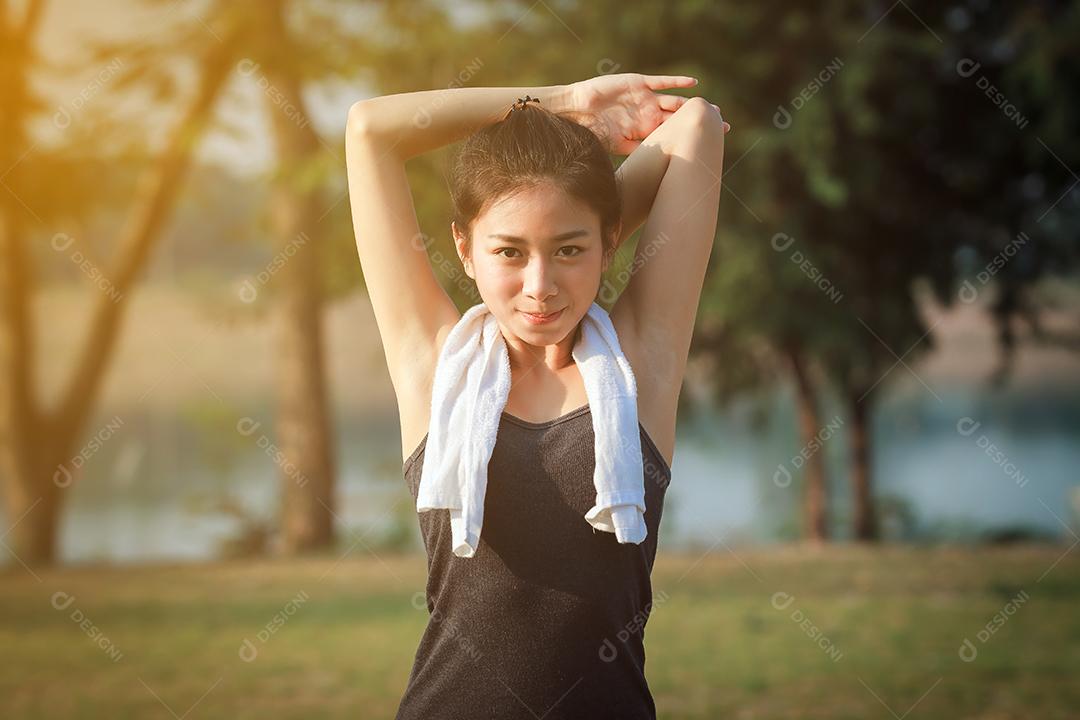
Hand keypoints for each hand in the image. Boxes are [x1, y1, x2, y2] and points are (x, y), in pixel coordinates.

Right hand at [567, 73, 727, 154]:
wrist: (577, 111)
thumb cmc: (594, 132)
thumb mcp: (619, 147)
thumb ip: (636, 155)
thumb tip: (652, 175)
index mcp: (645, 130)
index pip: (673, 135)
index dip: (690, 138)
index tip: (710, 145)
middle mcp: (649, 114)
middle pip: (680, 117)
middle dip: (699, 121)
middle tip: (722, 125)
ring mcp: (645, 98)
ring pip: (675, 101)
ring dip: (693, 104)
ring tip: (712, 107)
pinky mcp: (638, 83)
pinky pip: (661, 82)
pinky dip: (677, 82)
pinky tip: (694, 84)